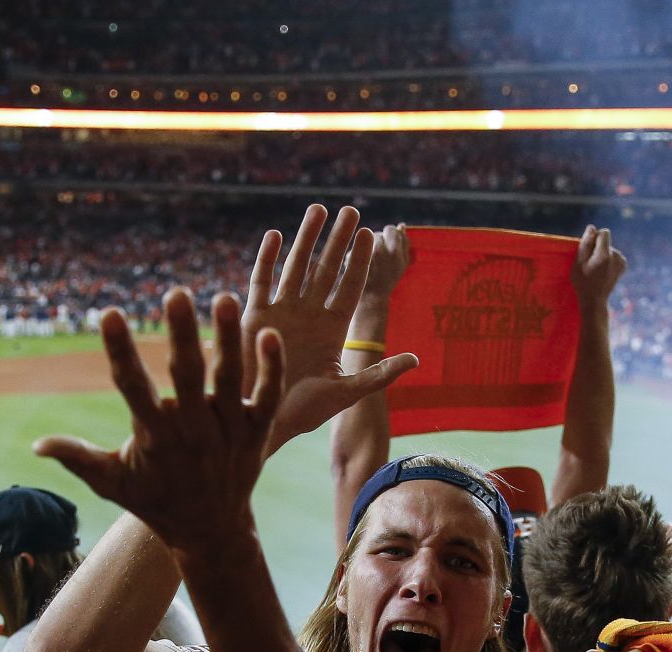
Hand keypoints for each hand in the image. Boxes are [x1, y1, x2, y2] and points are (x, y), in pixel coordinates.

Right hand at [35, 289, 282, 556]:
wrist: (211, 531)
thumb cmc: (155, 500)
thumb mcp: (113, 483)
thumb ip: (77, 458)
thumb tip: (36, 444)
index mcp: (154, 436)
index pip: (133, 388)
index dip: (120, 351)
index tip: (110, 314)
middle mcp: (193, 431)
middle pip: (187, 376)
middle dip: (181, 334)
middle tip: (176, 293)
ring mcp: (229, 431)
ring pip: (231, 380)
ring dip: (229, 339)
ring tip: (225, 299)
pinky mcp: (258, 432)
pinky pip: (269, 397)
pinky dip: (272, 369)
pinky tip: (269, 334)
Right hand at [244, 204, 418, 448]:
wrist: (263, 422)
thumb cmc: (304, 411)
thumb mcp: (348, 391)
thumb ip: (380, 373)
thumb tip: (417, 359)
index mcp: (332, 330)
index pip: (350, 288)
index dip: (360, 262)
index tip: (371, 235)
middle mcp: (308, 316)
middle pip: (326, 270)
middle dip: (338, 241)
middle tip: (351, 211)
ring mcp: (281, 313)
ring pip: (296, 267)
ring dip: (307, 238)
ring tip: (318, 209)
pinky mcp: (254, 316)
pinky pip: (261, 281)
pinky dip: (267, 259)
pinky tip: (275, 235)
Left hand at [360, 223, 410, 306]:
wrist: (371, 300)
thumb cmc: (388, 282)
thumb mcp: (402, 264)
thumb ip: (404, 244)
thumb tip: (401, 225)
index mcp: (396, 251)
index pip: (391, 230)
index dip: (389, 236)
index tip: (388, 247)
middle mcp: (381, 250)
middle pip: (377, 234)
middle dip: (377, 242)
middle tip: (378, 258)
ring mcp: (365, 255)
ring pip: (365, 241)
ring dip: (366, 248)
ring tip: (370, 263)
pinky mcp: (351, 259)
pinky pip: (354, 249)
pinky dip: (355, 255)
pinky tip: (358, 266)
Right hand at [571, 225, 626, 314]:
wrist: (594, 300)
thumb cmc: (582, 282)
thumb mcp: (578, 263)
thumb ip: (585, 244)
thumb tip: (592, 228)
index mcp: (605, 255)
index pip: (605, 233)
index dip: (595, 237)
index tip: (589, 249)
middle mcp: (617, 256)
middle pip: (606, 241)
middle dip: (598, 248)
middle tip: (590, 264)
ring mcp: (622, 261)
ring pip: (610, 248)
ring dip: (602, 254)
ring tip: (596, 269)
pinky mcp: (623, 265)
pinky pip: (614, 254)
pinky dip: (608, 259)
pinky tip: (603, 270)